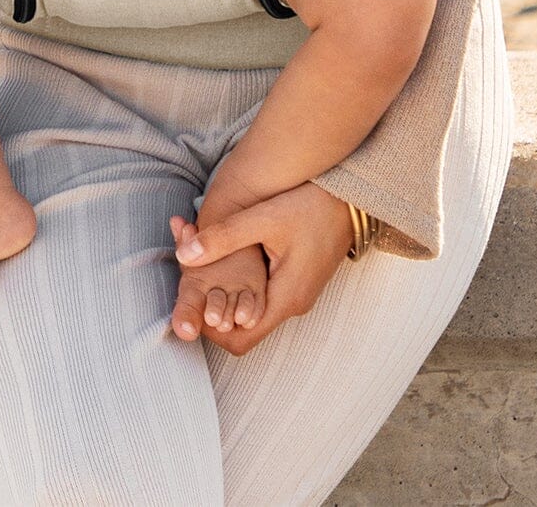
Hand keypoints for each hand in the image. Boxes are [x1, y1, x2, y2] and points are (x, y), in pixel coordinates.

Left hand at [171, 183, 356, 355]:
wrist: (352, 196)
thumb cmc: (312, 206)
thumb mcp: (264, 218)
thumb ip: (223, 237)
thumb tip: (184, 256)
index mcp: (285, 298)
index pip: (240, 340)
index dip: (211, 330)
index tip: (192, 302)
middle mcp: (293, 304)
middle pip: (245, 328)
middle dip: (215, 309)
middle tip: (193, 282)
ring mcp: (298, 294)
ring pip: (254, 310)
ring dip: (229, 294)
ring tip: (206, 267)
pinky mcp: (299, 281)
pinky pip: (266, 295)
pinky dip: (244, 285)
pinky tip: (229, 259)